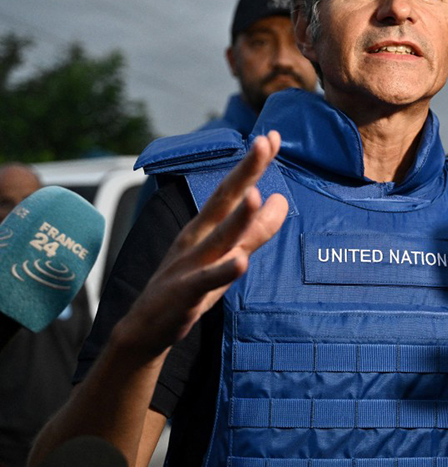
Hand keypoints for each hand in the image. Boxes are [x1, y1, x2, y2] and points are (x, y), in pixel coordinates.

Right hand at [116, 131, 288, 359]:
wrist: (146, 329)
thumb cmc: (190, 287)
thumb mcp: (227, 254)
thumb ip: (256, 230)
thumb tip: (282, 201)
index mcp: (206, 226)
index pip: (234, 188)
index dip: (253, 164)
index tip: (274, 137)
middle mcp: (197, 238)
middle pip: (224, 199)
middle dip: (245, 171)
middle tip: (264, 142)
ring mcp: (190, 264)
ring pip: (218, 237)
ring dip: (237, 217)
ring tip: (256, 194)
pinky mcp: (185, 293)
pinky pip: (206, 281)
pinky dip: (223, 271)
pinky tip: (240, 263)